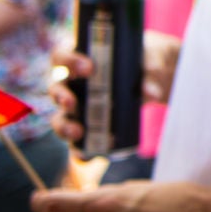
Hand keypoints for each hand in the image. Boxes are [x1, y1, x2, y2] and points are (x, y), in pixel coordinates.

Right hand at [49, 32, 183, 146]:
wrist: (155, 75)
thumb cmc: (145, 58)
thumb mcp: (150, 57)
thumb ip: (151, 69)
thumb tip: (151, 92)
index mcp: (81, 57)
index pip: (61, 55)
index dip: (68, 60)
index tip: (88, 68)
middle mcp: (73, 82)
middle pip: (55, 88)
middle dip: (60, 96)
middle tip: (72, 103)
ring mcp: (79, 106)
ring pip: (59, 116)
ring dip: (63, 125)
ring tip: (77, 132)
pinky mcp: (88, 126)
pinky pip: (76, 141)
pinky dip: (77, 150)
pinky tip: (85, 156)